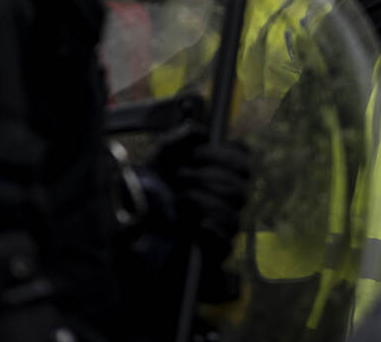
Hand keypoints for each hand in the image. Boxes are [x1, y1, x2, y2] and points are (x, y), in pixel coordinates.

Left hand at [149, 124, 251, 266]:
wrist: (136, 229)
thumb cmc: (153, 192)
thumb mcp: (160, 160)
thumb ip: (179, 140)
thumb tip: (200, 131)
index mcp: (222, 173)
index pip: (244, 159)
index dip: (225, 154)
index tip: (198, 153)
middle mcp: (230, 198)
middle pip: (242, 184)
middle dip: (209, 176)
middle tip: (183, 176)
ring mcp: (226, 223)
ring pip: (235, 210)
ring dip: (204, 200)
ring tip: (181, 198)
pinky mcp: (219, 248)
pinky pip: (228, 239)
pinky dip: (211, 229)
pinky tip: (195, 224)